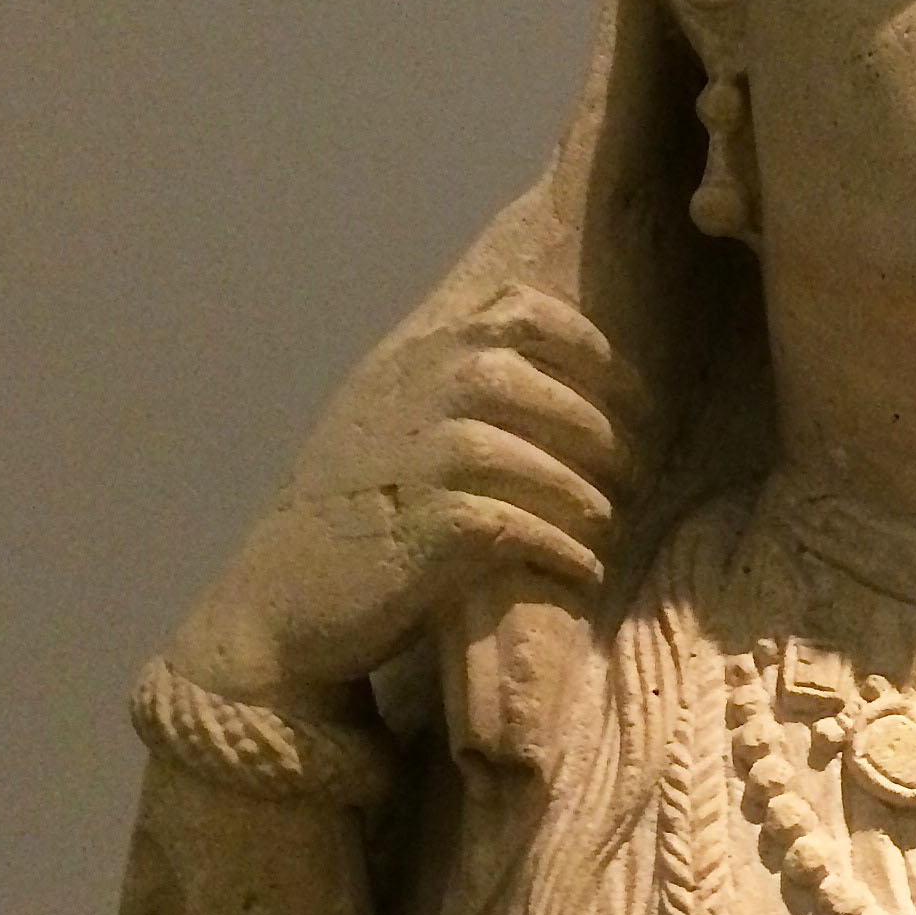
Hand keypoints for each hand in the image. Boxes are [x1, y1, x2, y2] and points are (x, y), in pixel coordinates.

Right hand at [170, 284, 640, 704]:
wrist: (280, 602)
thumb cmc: (353, 514)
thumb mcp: (391, 418)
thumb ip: (453, 379)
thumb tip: (556, 363)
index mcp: (414, 358)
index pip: (520, 311)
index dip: (594, 350)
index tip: (635, 400)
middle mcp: (416, 395)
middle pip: (546, 387)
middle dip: (606, 432)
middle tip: (635, 476)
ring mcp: (421, 461)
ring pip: (542, 461)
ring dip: (590, 498)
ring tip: (605, 528)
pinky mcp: (429, 531)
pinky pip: (524, 527)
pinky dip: (565, 550)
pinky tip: (582, 572)